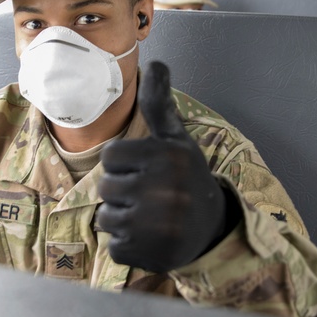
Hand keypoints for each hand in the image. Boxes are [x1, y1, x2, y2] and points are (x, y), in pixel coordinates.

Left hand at [97, 61, 232, 272]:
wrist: (212, 228)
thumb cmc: (185, 177)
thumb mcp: (175, 139)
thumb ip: (159, 103)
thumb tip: (155, 61)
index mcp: (169, 157)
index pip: (111, 156)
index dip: (123, 164)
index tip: (145, 170)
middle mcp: (165, 190)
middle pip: (105, 186)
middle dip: (121, 191)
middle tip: (148, 195)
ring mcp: (158, 226)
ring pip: (106, 217)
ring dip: (121, 218)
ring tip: (148, 216)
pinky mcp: (150, 254)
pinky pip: (115, 247)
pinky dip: (127, 245)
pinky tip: (150, 238)